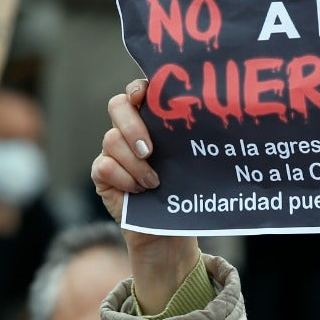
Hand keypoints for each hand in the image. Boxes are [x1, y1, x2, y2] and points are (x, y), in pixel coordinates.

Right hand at [91, 80, 199, 308]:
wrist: (171, 232)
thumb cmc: (185, 190)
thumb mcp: (191, 161)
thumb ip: (189, 137)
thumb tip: (216, 117)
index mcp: (151, 118)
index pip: (138, 90)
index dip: (138, 87)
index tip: (145, 93)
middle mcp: (129, 129)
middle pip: (117, 106)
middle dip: (132, 125)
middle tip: (149, 149)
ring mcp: (113, 151)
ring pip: (111, 140)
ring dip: (134, 162)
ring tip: (154, 181)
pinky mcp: (103, 174)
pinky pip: (103, 166)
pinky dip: (123, 178)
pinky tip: (140, 190)